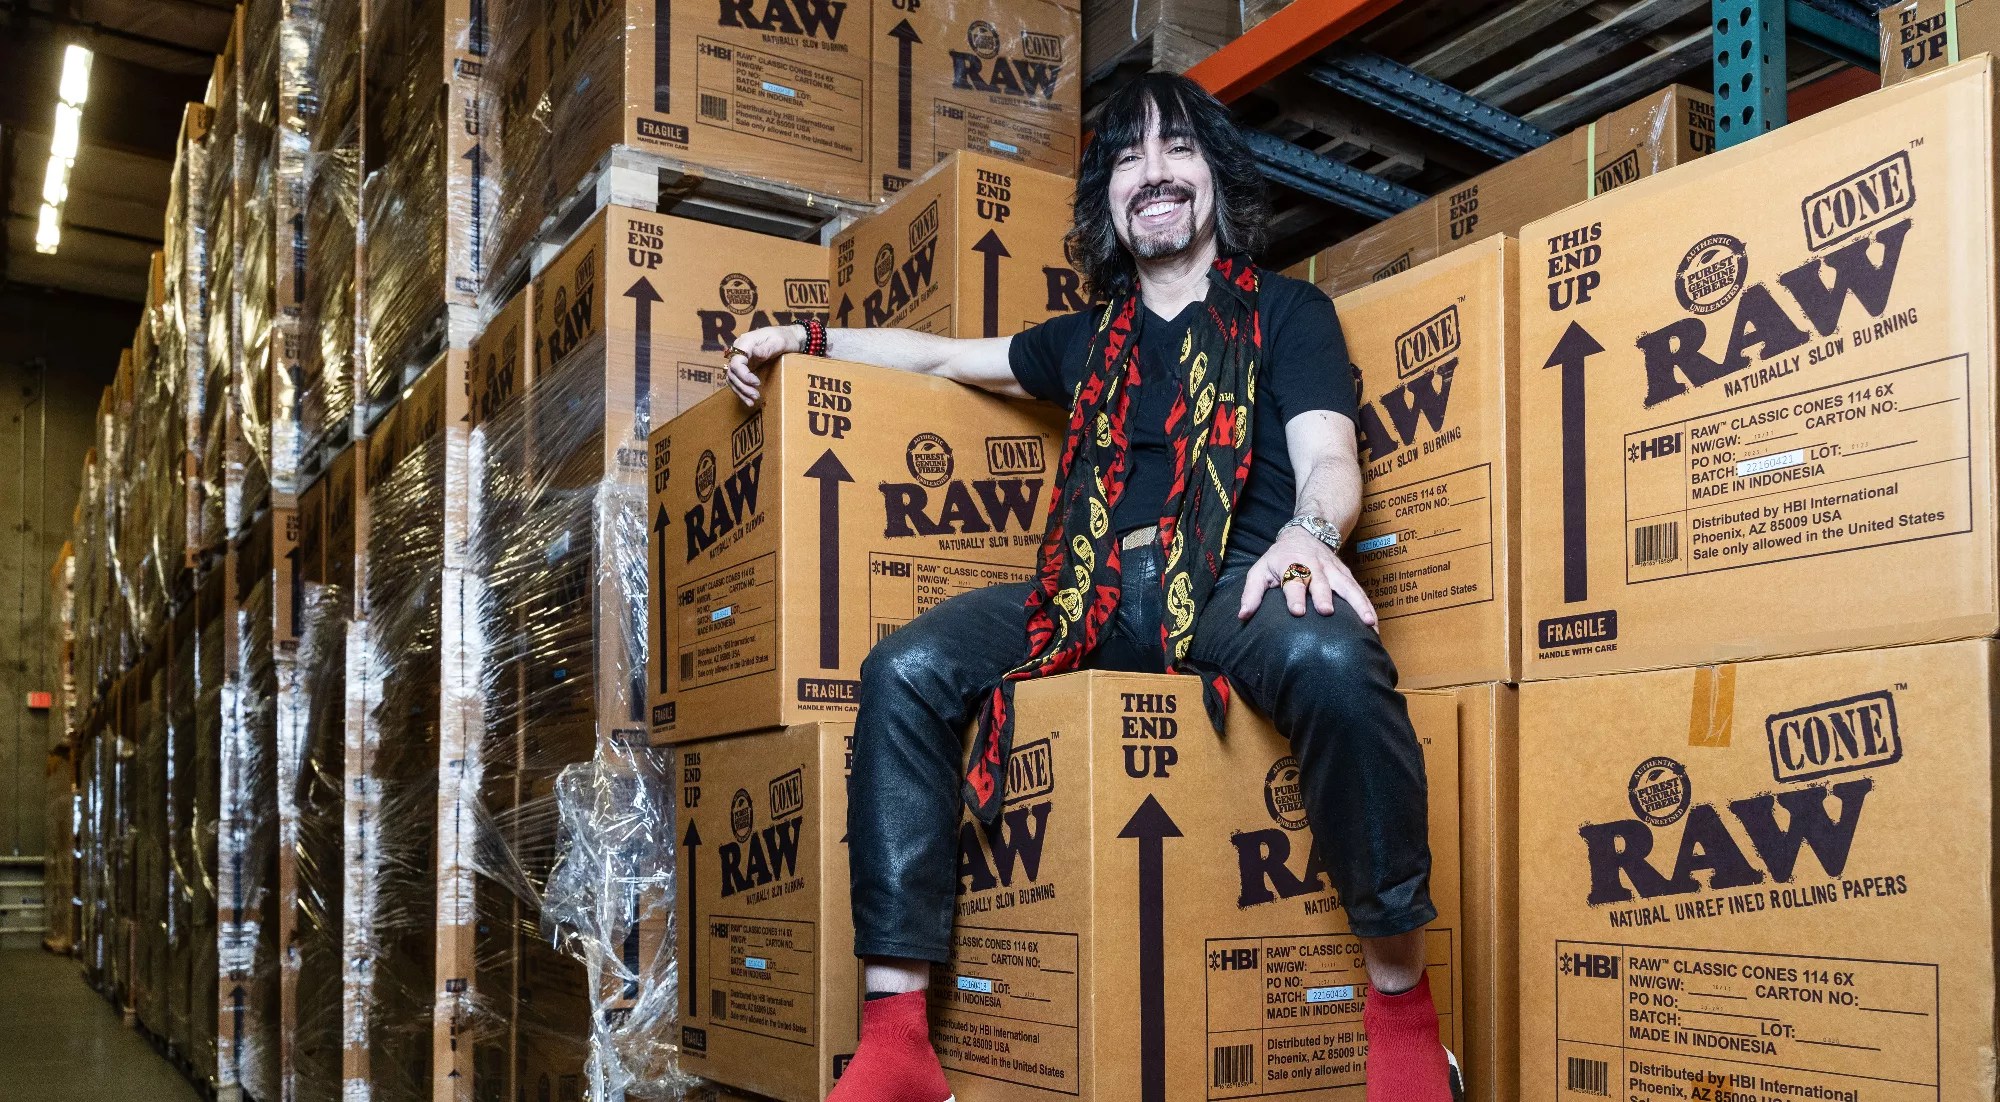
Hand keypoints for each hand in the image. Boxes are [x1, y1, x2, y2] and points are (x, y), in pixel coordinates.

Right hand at [725, 324, 806, 404]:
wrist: (787, 337)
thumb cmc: (783, 338)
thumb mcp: (778, 342)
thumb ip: (767, 348)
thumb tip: (756, 354)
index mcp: (745, 343)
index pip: (736, 362)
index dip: (743, 375)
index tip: (757, 383)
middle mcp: (739, 351)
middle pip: (732, 372)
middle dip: (742, 386)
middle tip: (756, 396)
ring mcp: (741, 359)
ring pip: (732, 378)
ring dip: (740, 391)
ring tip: (752, 401)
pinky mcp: (745, 366)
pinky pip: (737, 379)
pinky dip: (741, 390)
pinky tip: (748, 400)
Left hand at [1236, 528, 1377, 626]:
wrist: (1306, 533)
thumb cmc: (1279, 558)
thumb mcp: (1260, 570)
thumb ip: (1251, 593)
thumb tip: (1243, 616)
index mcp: (1291, 566)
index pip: (1292, 581)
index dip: (1294, 595)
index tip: (1298, 611)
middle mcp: (1314, 567)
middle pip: (1320, 582)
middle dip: (1324, 596)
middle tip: (1327, 612)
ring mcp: (1333, 571)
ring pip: (1347, 587)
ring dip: (1357, 604)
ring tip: (1366, 622)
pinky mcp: (1346, 576)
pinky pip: (1359, 591)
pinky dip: (1368, 606)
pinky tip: (1375, 624)